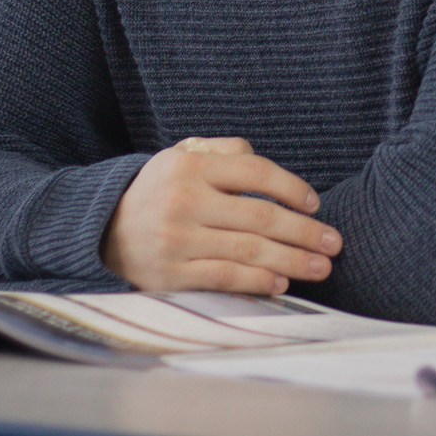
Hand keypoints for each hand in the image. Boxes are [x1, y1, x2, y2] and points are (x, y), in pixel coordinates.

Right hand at [101, 136, 340, 294]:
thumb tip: (267, 167)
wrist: (100, 229)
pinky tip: (282, 283)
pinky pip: (224, 278)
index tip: (316, 205)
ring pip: (248, 251)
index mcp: (191, 166)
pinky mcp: (170, 275)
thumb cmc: (159, 190)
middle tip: (334, 243)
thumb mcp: (183, 156)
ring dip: (292, 261)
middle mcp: (185, 201)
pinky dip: (257, 282)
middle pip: (260, 217)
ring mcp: (177, 240)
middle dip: (304, 232)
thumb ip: (226, 152)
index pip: (255, 173)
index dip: (292, 188)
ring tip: (321, 268)